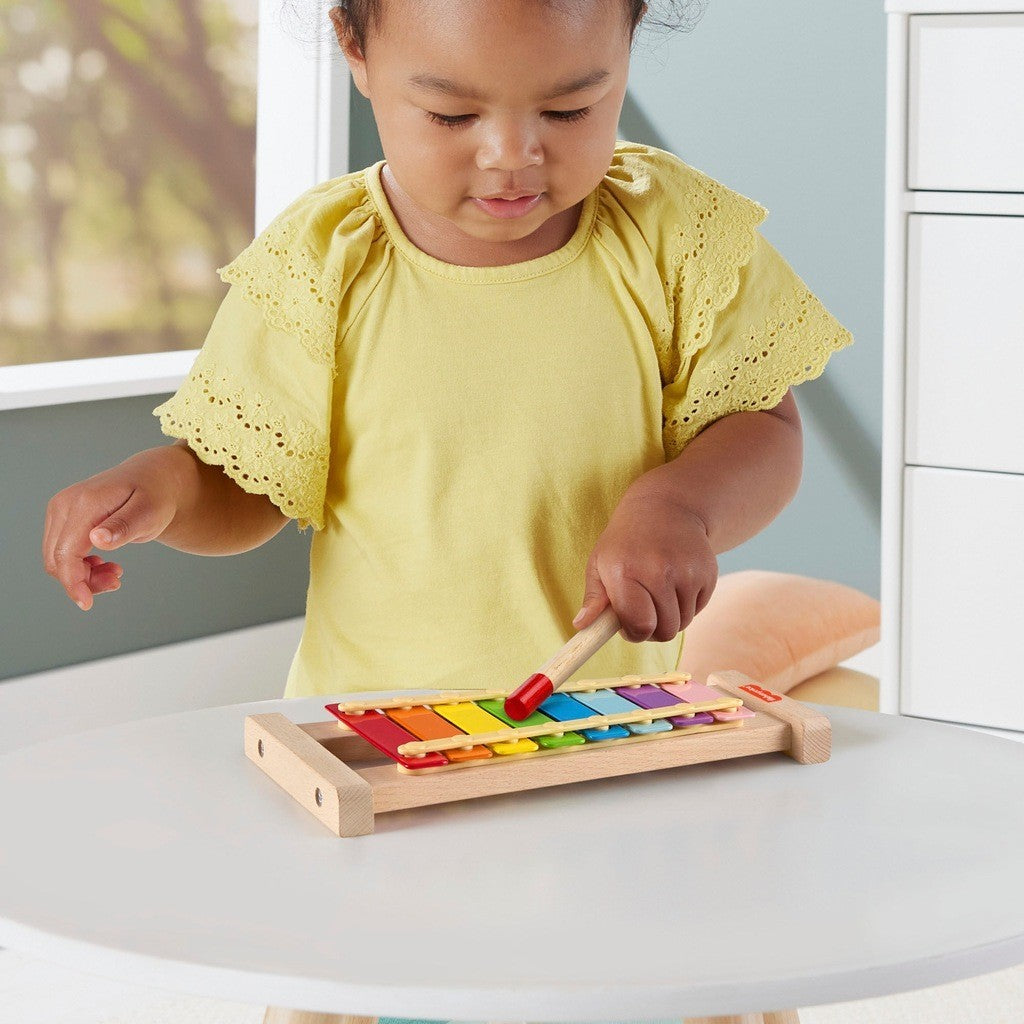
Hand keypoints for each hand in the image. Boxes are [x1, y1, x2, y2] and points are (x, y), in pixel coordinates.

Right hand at [42, 446, 189, 610]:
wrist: (154, 476)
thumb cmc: (156, 495)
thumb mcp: (149, 512)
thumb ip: (124, 526)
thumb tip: (96, 540)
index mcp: (85, 503)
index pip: (66, 552)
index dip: (73, 582)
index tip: (87, 603)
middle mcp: (65, 504)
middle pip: (57, 558)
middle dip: (82, 581)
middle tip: (116, 581)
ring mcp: (61, 509)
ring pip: (56, 557)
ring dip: (82, 574)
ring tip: (115, 573)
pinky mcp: (64, 515)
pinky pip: (62, 549)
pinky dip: (80, 564)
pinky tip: (104, 564)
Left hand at [572, 488, 717, 642]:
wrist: (666, 507)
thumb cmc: (626, 540)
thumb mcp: (600, 563)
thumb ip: (593, 599)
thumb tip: (582, 626)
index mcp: (626, 571)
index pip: (640, 626)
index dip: (633, 633)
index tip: (628, 626)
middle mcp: (660, 572)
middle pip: (664, 631)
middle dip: (652, 629)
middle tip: (643, 611)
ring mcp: (687, 572)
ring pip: (682, 623)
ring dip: (670, 617)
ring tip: (657, 594)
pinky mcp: (708, 573)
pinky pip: (698, 610)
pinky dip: (686, 605)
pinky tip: (674, 583)